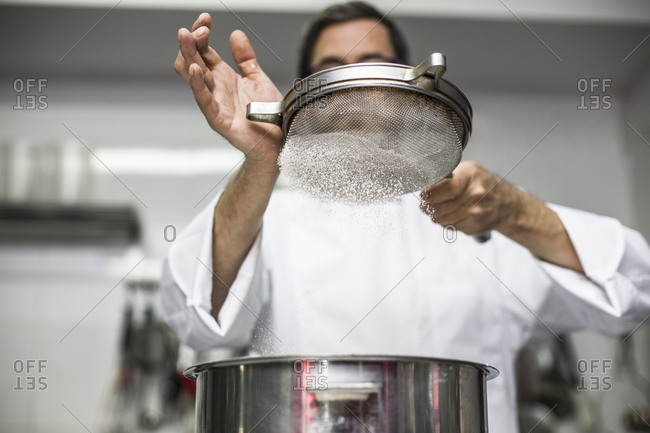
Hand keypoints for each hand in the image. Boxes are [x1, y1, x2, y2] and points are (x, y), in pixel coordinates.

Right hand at [174, 13, 283, 166]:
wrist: (278, 143)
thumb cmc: (267, 116)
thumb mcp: (258, 79)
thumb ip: (246, 58)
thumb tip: (235, 34)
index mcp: (223, 77)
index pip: (203, 50)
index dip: (201, 33)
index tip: (205, 19)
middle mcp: (215, 88)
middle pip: (192, 59)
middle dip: (191, 41)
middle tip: (198, 28)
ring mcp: (215, 103)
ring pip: (193, 76)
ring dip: (188, 55)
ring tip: (188, 39)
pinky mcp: (219, 120)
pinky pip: (204, 101)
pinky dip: (197, 84)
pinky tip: (195, 69)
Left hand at [419, 161, 517, 235]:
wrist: (505, 202)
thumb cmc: (482, 184)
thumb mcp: (467, 170)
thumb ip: (447, 176)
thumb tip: (425, 186)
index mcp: (471, 177)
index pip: (445, 188)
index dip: (429, 194)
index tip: (423, 195)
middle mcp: (475, 195)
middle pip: (439, 208)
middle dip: (427, 207)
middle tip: (426, 204)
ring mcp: (476, 212)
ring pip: (441, 220)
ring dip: (436, 216)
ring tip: (438, 209)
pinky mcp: (474, 226)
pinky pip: (451, 227)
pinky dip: (447, 222)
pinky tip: (452, 215)